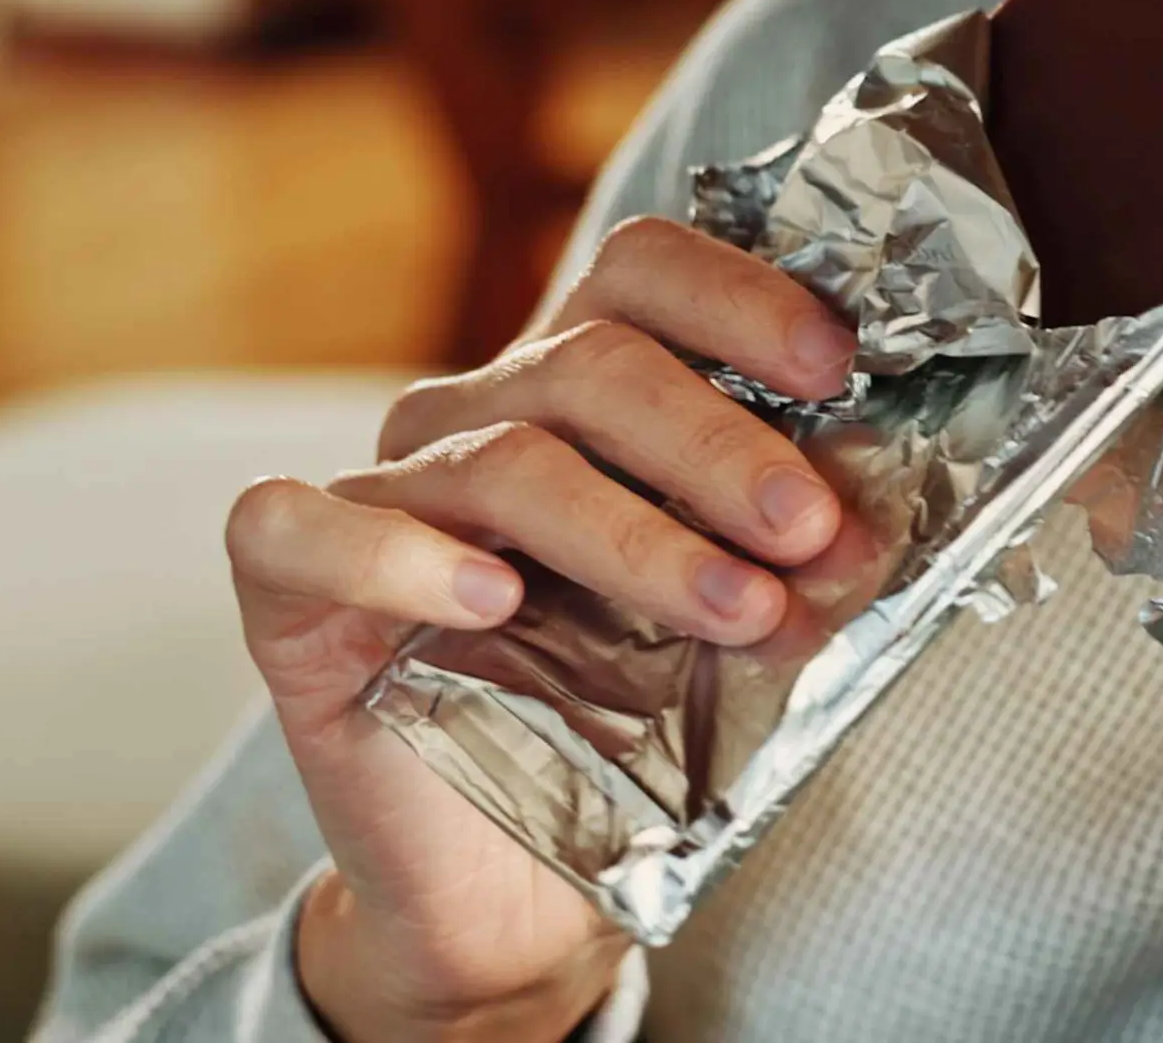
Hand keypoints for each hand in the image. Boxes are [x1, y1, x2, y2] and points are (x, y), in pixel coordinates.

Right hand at [224, 217, 862, 1042]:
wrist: (515, 889)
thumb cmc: (631, 726)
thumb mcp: (729, 614)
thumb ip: (784, 548)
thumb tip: (876, 517)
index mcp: (580, 385)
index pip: (643, 273)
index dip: (739, 299)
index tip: (838, 365)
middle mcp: (474, 413)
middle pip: (592, 364)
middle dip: (718, 445)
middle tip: (811, 531)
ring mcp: (376, 492)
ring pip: (503, 462)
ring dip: (636, 536)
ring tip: (735, 609)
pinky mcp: (286, 587)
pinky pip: (304, 533)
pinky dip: (403, 558)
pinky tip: (493, 599)